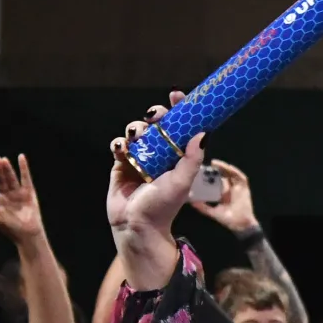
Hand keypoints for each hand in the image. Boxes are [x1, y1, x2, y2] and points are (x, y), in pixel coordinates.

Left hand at [0, 155, 44, 242]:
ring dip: (7, 168)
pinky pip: (25, 177)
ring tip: (3, 159)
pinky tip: (21, 157)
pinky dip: (24, 167)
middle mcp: (8, 194)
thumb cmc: (12, 229)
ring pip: (11, 177)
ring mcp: (18, 192)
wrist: (27, 235)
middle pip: (1, 179)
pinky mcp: (29, 191)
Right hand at [107, 92, 203, 287]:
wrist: (138, 227)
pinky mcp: (121, 164)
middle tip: (154, 116)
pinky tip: (122, 149)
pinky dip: (119, 143)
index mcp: (176, 156)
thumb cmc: (163, 208)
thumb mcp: (182, 182)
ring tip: (137, 138)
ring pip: (136, 131)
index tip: (176, 95)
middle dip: (154, 115)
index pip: (178, 126)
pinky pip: (118, 145)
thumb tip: (204, 134)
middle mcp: (158, 154)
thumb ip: (192, 159)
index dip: (178, 109)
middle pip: (156, 123)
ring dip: (136, 128)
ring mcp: (139, 158)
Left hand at [188, 159, 257, 232]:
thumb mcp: (212, 212)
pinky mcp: (244, 188)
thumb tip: (191, 202)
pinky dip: (235, 172)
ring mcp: (237, 187)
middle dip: (216, 169)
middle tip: (209, 164)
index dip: (209, 175)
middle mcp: (229, 188)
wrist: (241, 225)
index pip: (215, 181)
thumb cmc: (228, 219)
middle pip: (222, 174)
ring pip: (230, 174)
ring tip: (216, 164)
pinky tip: (228, 168)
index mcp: (221, 193)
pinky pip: (240, 177)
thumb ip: (203, 207)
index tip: (202, 170)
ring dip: (224, 167)